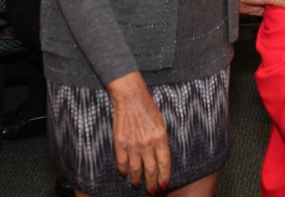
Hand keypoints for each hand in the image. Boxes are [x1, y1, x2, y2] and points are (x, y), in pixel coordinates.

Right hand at [107, 72, 170, 192]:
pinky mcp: (120, 143)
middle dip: (152, 183)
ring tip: (138, 184)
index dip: (164, 176)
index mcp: (160, 138)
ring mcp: (132, 145)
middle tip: (153, 190)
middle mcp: (147, 144)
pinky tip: (125, 174)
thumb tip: (161, 155)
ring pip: (135, 169)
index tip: (164, 184)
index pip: (164, 163)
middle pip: (150, 170)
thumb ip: (161, 140)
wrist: (130, 96)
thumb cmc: (147, 106)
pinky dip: (123, 170)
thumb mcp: (161, 122)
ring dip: (137, 179)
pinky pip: (122, 162)